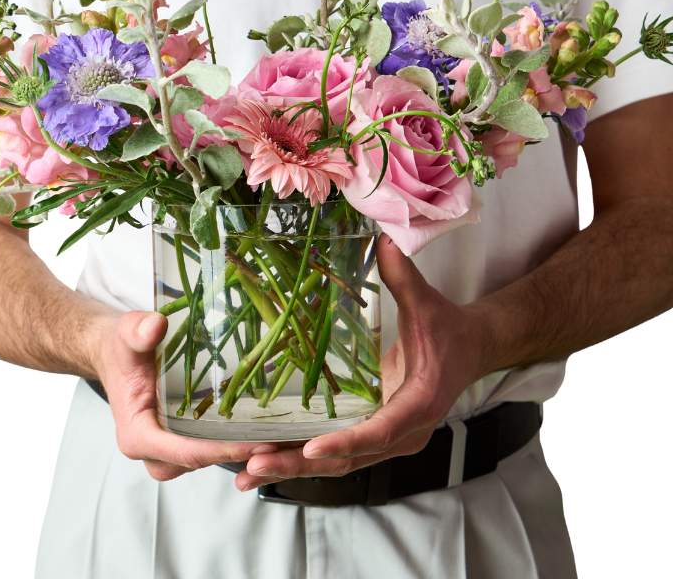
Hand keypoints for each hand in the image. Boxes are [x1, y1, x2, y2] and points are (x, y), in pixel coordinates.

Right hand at [95, 311, 275, 481]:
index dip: (220, 449)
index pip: (183, 451)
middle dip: (237, 454)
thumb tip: (155, 326)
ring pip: (206, 459)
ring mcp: (167, 448)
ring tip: (279, 436)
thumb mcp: (127, 333)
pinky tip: (264, 427)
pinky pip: (208, 447)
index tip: (253, 443)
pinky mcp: (180, 439)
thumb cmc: (122, 347)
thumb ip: (138, 331)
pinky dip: (233, 441)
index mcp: (137, 434)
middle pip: (198, 461)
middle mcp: (152, 449)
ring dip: (239, 451)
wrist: (117, 353)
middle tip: (278, 441)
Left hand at [235, 237, 490, 490]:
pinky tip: (261, 461)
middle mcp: (402, 433)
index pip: (381, 431)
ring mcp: (386, 439)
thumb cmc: (447, 328)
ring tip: (244, 474)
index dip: (346, 442)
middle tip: (254, 465)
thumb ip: (403, 276)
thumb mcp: (426, 302)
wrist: (468, 350)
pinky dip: (299, 458)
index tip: (311, 449)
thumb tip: (382, 239)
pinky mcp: (372, 435)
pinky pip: (334, 452)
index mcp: (419, 405)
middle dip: (299, 463)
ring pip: (336, 463)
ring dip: (290, 468)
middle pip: (348, 458)